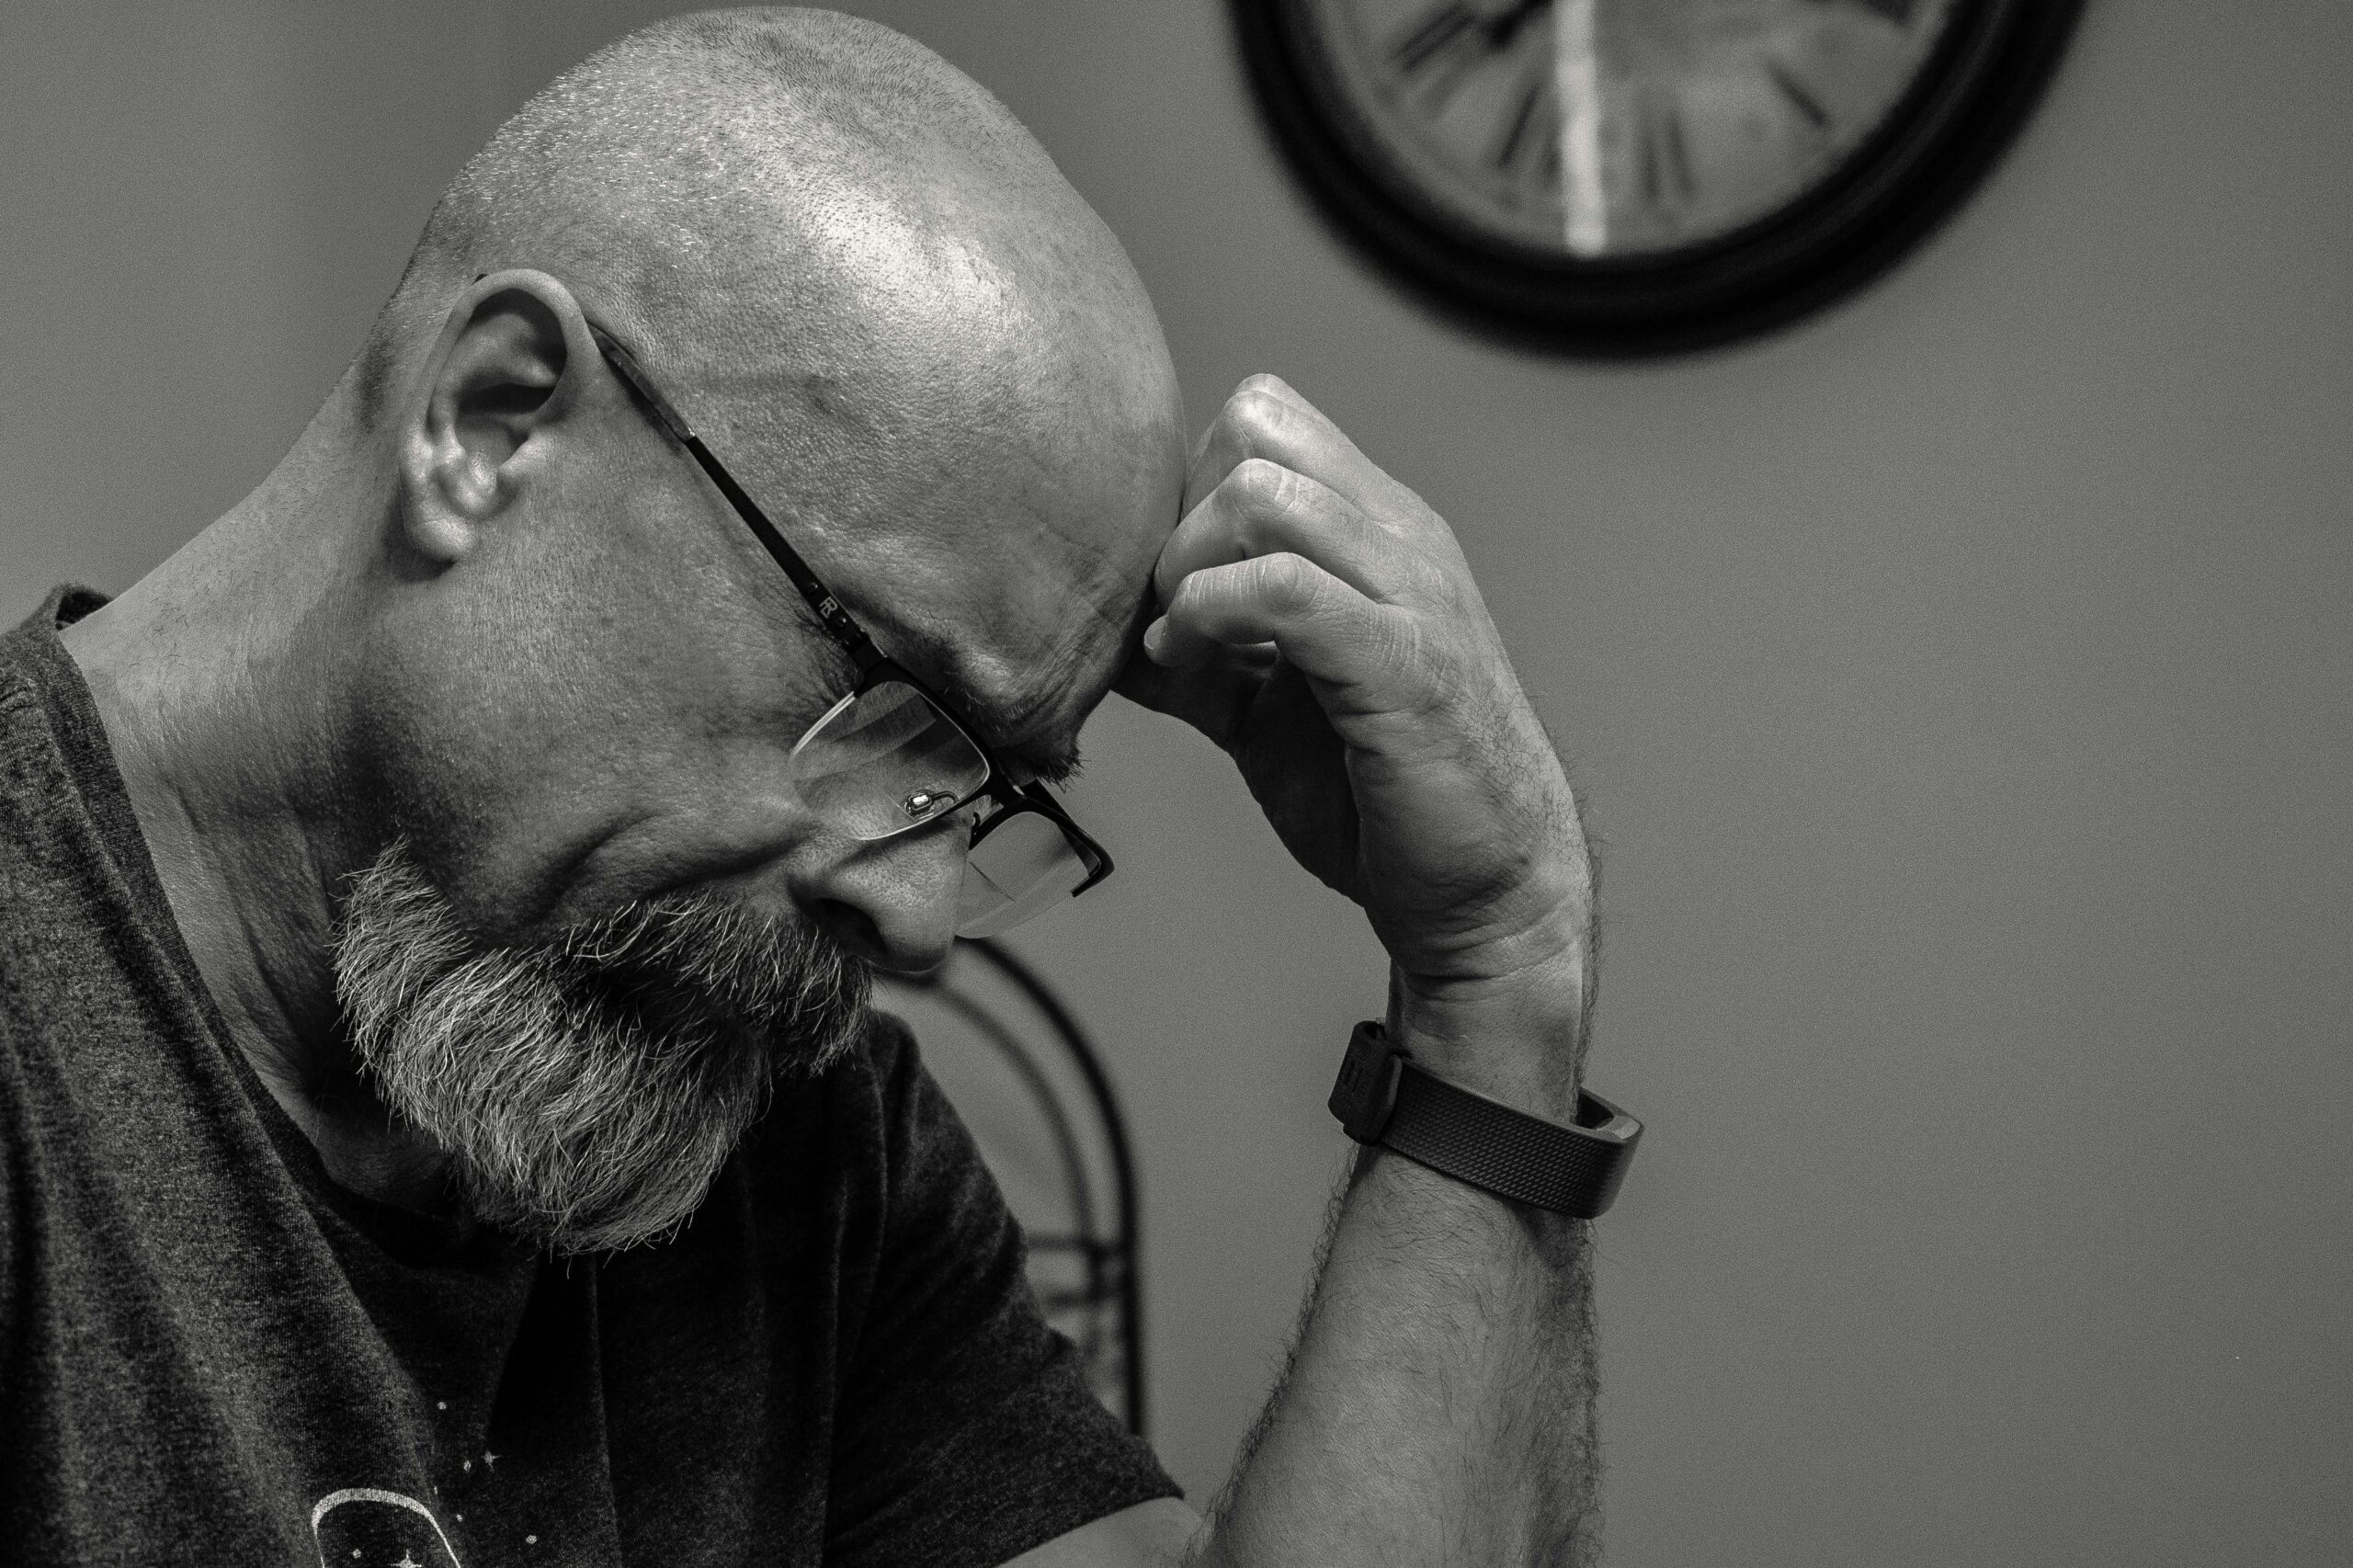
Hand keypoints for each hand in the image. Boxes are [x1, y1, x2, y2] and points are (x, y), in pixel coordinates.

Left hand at [1120, 376, 1594, 1099]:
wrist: (1489, 886)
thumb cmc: (1387, 793)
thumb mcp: (1272, 704)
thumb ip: (1203, 653)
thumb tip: (1109, 635)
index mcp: (1378, 529)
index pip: (1263, 416)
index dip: (1188, 486)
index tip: (1171, 583)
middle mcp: (1400, 539)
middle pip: (1253, 427)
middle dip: (1180, 513)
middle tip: (1169, 610)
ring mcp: (1409, 592)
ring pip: (1260, 493)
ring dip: (1188, 565)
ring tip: (1182, 642)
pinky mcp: (1403, 662)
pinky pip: (1281, 589)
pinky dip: (1208, 618)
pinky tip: (1194, 671)